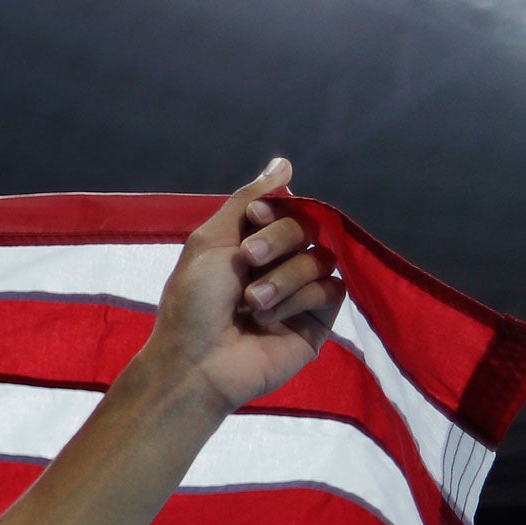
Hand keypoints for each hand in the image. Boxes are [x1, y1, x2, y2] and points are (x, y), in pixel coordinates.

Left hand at [141, 157, 347, 413]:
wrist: (196, 361)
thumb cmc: (193, 303)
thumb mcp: (211, 240)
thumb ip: (247, 198)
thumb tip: (284, 162)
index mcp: (251, 244)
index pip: (286, 207)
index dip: (275, 210)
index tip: (253, 217)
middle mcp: (278, 264)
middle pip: (308, 227)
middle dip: (279, 240)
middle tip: (248, 261)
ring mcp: (300, 293)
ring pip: (322, 258)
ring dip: (284, 277)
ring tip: (252, 303)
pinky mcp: (317, 321)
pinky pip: (332, 290)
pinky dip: (300, 298)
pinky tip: (270, 319)